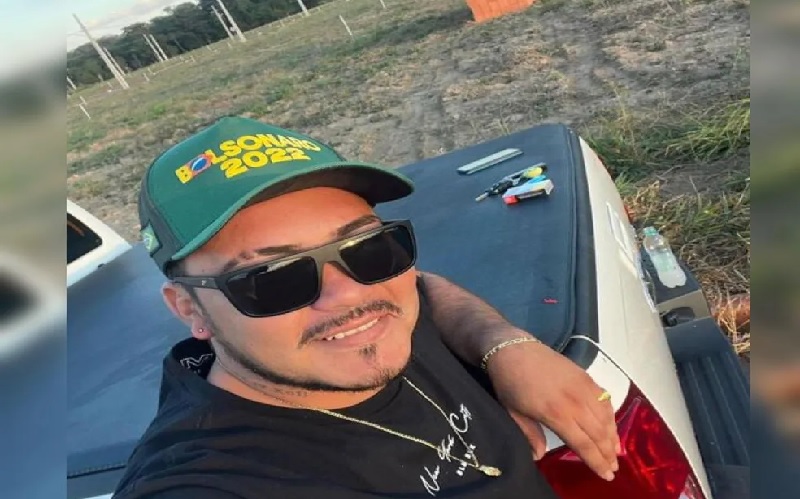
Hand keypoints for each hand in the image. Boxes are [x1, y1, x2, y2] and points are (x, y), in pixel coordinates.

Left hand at [485, 335, 620, 480]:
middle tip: (614, 468)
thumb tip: (539, 456)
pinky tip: (611, 425)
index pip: (584, 445)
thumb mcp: (514, 413)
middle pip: (599, 434)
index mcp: (557, 415)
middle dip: (608, 454)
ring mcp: (583, 387)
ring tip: (616, 451)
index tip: (606, 475)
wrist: (513, 350)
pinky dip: (611, 414)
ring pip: (606, 417)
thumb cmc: (510, 383)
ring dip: (613, 436)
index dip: (596, 462)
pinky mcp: (586, 376)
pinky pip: (605, 399)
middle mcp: (575, 402)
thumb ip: (530, 435)